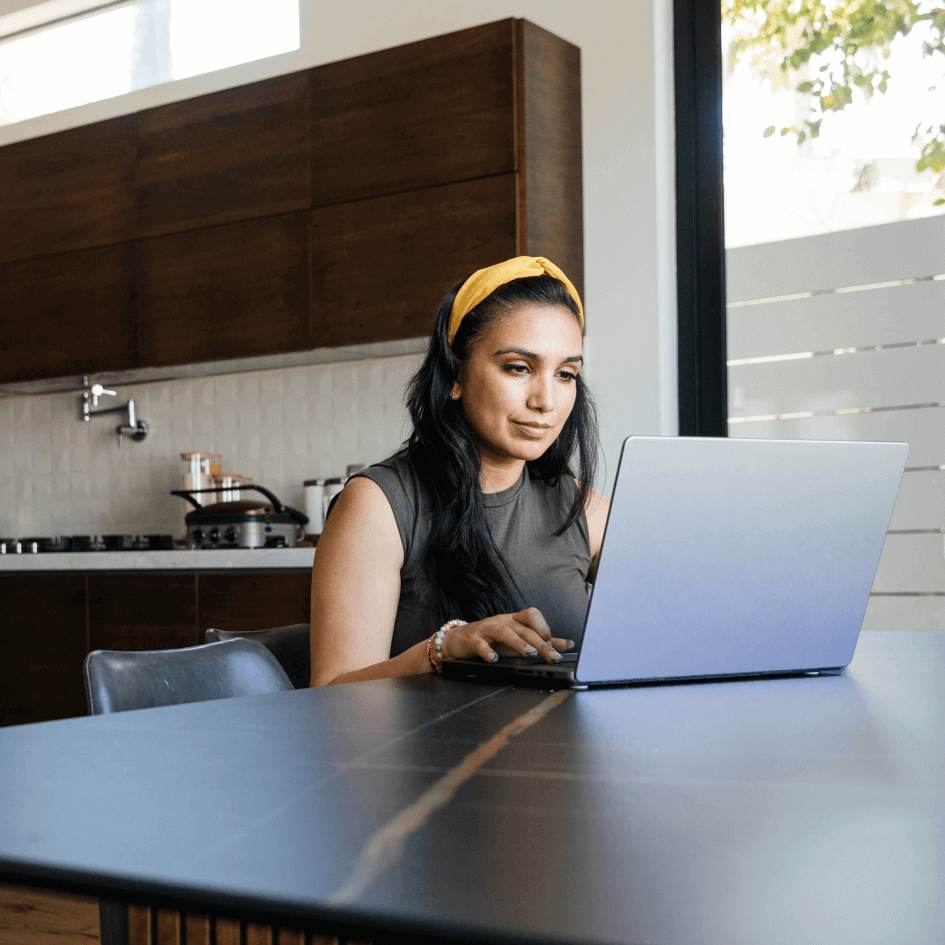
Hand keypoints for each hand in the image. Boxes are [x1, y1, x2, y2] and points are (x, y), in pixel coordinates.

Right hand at [441, 607, 574, 664]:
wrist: (459, 640)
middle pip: (525, 629)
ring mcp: (487, 629)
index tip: (554, 645)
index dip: (545, 628)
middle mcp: (503, 621)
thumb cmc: (492, 639)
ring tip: (530, 653)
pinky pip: (480, 644)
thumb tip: (568, 644)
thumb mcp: (518, 638)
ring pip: (505, 632)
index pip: (533, 615)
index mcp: (514, 620)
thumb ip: (542, 641)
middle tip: (554, 657)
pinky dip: (487, 651)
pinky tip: (494, 660)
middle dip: (541, 643)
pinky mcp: (473, 639)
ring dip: (519, 643)